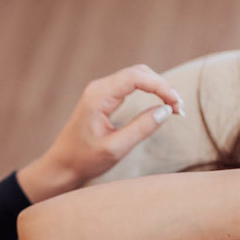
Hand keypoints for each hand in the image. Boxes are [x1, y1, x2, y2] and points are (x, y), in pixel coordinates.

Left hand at [17, 64, 184, 202]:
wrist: (61, 166)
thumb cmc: (84, 160)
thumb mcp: (116, 148)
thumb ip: (141, 128)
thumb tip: (165, 110)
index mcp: (99, 97)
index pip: (136, 77)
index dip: (161, 87)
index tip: (176, 105)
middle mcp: (98, 88)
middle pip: (139, 73)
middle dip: (162, 86)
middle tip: (179, 109)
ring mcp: (100, 91)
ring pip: (136, 77)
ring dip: (157, 88)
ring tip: (173, 108)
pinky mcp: (103, 98)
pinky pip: (129, 86)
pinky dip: (148, 91)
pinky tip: (159, 105)